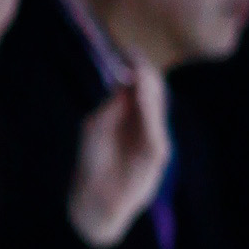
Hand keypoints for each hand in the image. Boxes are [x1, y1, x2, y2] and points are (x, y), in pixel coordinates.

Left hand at [66, 56, 173, 248]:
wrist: (95, 197)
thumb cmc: (92, 162)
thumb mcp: (96, 127)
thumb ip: (113, 106)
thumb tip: (129, 82)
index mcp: (130, 114)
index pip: (140, 85)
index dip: (137, 67)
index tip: (129, 50)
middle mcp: (145, 123)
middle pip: (153, 92)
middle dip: (146, 75)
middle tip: (136, 59)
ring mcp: (152, 138)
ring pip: (157, 107)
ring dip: (150, 89)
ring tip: (141, 73)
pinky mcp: (156, 155)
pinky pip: (156, 128)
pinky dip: (150, 111)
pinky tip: (143, 97)